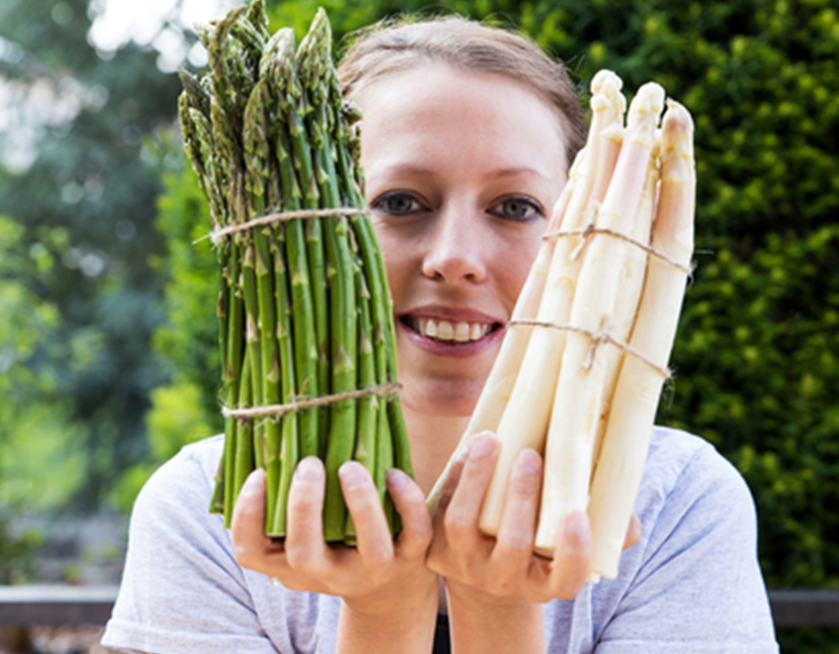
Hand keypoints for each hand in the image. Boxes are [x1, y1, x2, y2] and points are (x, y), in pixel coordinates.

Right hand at [231, 457, 436, 615]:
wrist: (389, 586)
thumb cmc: (333, 541)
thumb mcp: (302, 532)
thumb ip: (280, 498)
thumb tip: (257, 438)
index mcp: (291, 565)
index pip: (250, 553)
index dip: (248, 514)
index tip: (259, 473)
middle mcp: (327, 574)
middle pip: (303, 555)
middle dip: (303, 506)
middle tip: (308, 463)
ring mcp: (372, 569)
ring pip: (370, 548)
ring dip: (360, 504)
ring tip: (350, 466)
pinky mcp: (411, 557)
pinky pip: (414, 534)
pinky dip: (406, 502)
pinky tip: (393, 473)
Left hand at [426, 432, 640, 605]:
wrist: (486, 563)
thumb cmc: (541, 540)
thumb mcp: (570, 541)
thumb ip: (605, 531)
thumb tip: (631, 520)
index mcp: (545, 582)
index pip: (566, 579)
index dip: (573, 552)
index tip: (578, 515)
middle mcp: (505, 579)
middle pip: (511, 546)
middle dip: (521, 498)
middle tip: (532, 456)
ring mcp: (467, 564)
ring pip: (463, 525)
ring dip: (478, 479)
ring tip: (492, 440)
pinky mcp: (437, 546)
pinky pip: (438, 512)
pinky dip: (454, 476)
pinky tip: (470, 448)